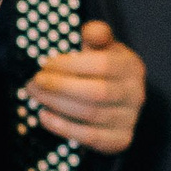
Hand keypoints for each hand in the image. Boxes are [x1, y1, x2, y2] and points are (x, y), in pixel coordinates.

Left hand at [22, 21, 143, 153]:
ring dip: (56, 105)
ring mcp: (130, 119)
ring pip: (90, 115)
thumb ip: (96, 35)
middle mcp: (136, 93)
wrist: (117, 99)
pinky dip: (63, 127)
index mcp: (131, 66)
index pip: (102, 65)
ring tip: (34, 95)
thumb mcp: (101, 47)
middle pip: (96, 93)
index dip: (69, 65)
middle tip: (34, 81)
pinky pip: (90, 137)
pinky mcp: (120, 140)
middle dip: (59, 87)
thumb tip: (91, 30)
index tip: (45, 64)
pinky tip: (43, 116)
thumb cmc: (102, 69)